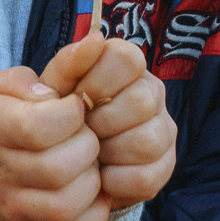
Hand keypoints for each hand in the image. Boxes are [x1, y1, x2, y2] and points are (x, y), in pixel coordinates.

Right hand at [0, 66, 108, 220]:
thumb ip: (25, 79)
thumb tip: (62, 88)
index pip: (42, 126)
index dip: (71, 112)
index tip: (73, 106)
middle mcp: (2, 172)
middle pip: (60, 166)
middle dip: (87, 144)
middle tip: (83, 134)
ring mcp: (14, 206)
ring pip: (69, 203)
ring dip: (91, 179)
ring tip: (86, 162)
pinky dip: (93, 213)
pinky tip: (90, 190)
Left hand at [38, 34, 174, 207]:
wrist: (63, 161)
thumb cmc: (60, 116)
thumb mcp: (54, 89)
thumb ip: (68, 64)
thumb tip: (95, 40)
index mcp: (126, 66)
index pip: (127, 58)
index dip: (97, 80)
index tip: (75, 98)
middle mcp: (152, 92)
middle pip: (141, 102)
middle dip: (101, 122)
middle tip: (82, 131)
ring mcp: (163, 130)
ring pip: (146, 141)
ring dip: (109, 153)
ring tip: (91, 154)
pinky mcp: (164, 166)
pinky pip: (145, 176)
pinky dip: (115, 180)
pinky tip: (101, 175)